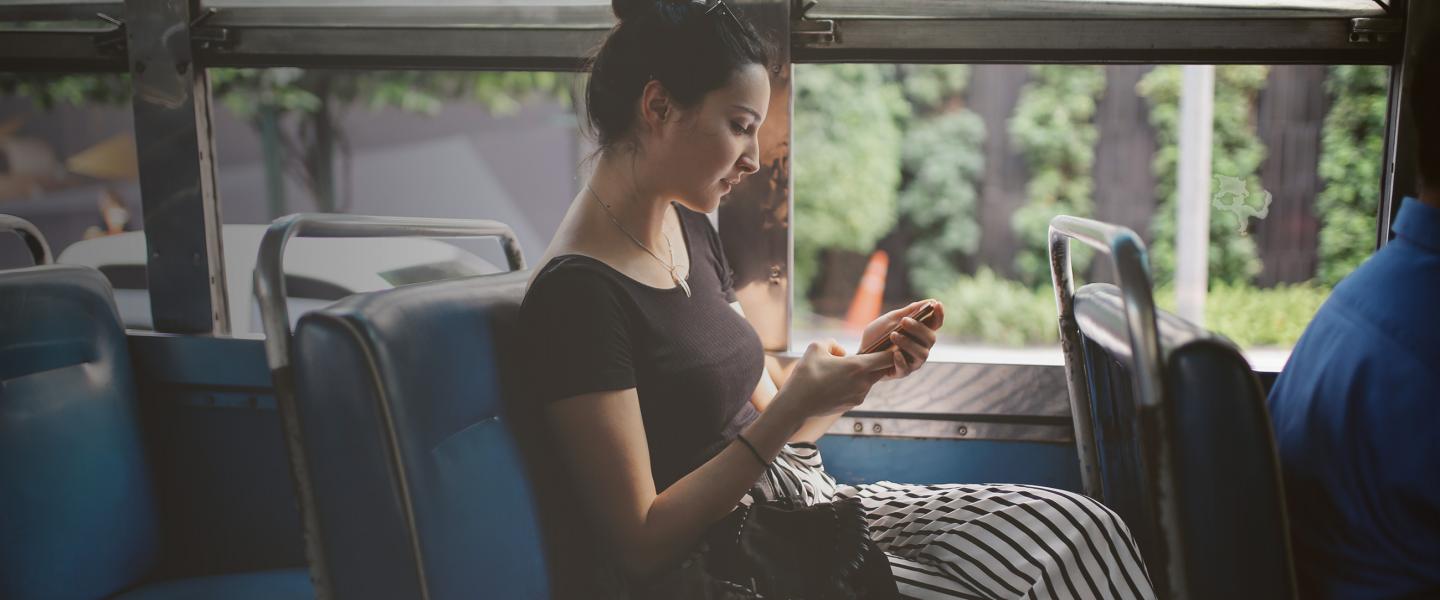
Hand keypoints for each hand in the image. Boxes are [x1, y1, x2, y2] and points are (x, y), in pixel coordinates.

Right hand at [770, 340, 893, 421]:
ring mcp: (859, 396)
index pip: (888, 358)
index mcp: (858, 367)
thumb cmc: (806, 374)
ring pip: (870, 380)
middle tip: (869, 353)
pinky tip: (836, 382)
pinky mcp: (852, 405)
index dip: (892, 350)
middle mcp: (863, 383)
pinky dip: (854, 384)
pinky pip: (860, 390)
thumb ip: (833, 343)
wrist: (796, 404)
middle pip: (883, 370)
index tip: (890, 344)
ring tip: (842, 369)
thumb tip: (841, 352)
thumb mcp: (816, 347)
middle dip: (879, 362)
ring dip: (863, 373)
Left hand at [858, 300, 945, 379]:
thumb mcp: (890, 320)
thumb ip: (908, 312)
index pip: (935, 324)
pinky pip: (906, 369)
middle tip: (904, 321)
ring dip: (908, 343)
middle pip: (930, 338)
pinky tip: (894, 354)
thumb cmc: (877, 336)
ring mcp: (913, 361)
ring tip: (893, 335)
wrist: (859, 353)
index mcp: (919, 333)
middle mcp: (921, 347)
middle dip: (918, 328)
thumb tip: (929, 301)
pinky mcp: (902, 372)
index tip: (936, 304)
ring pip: (921, 354)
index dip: (939, 315)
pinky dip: (901, 360)